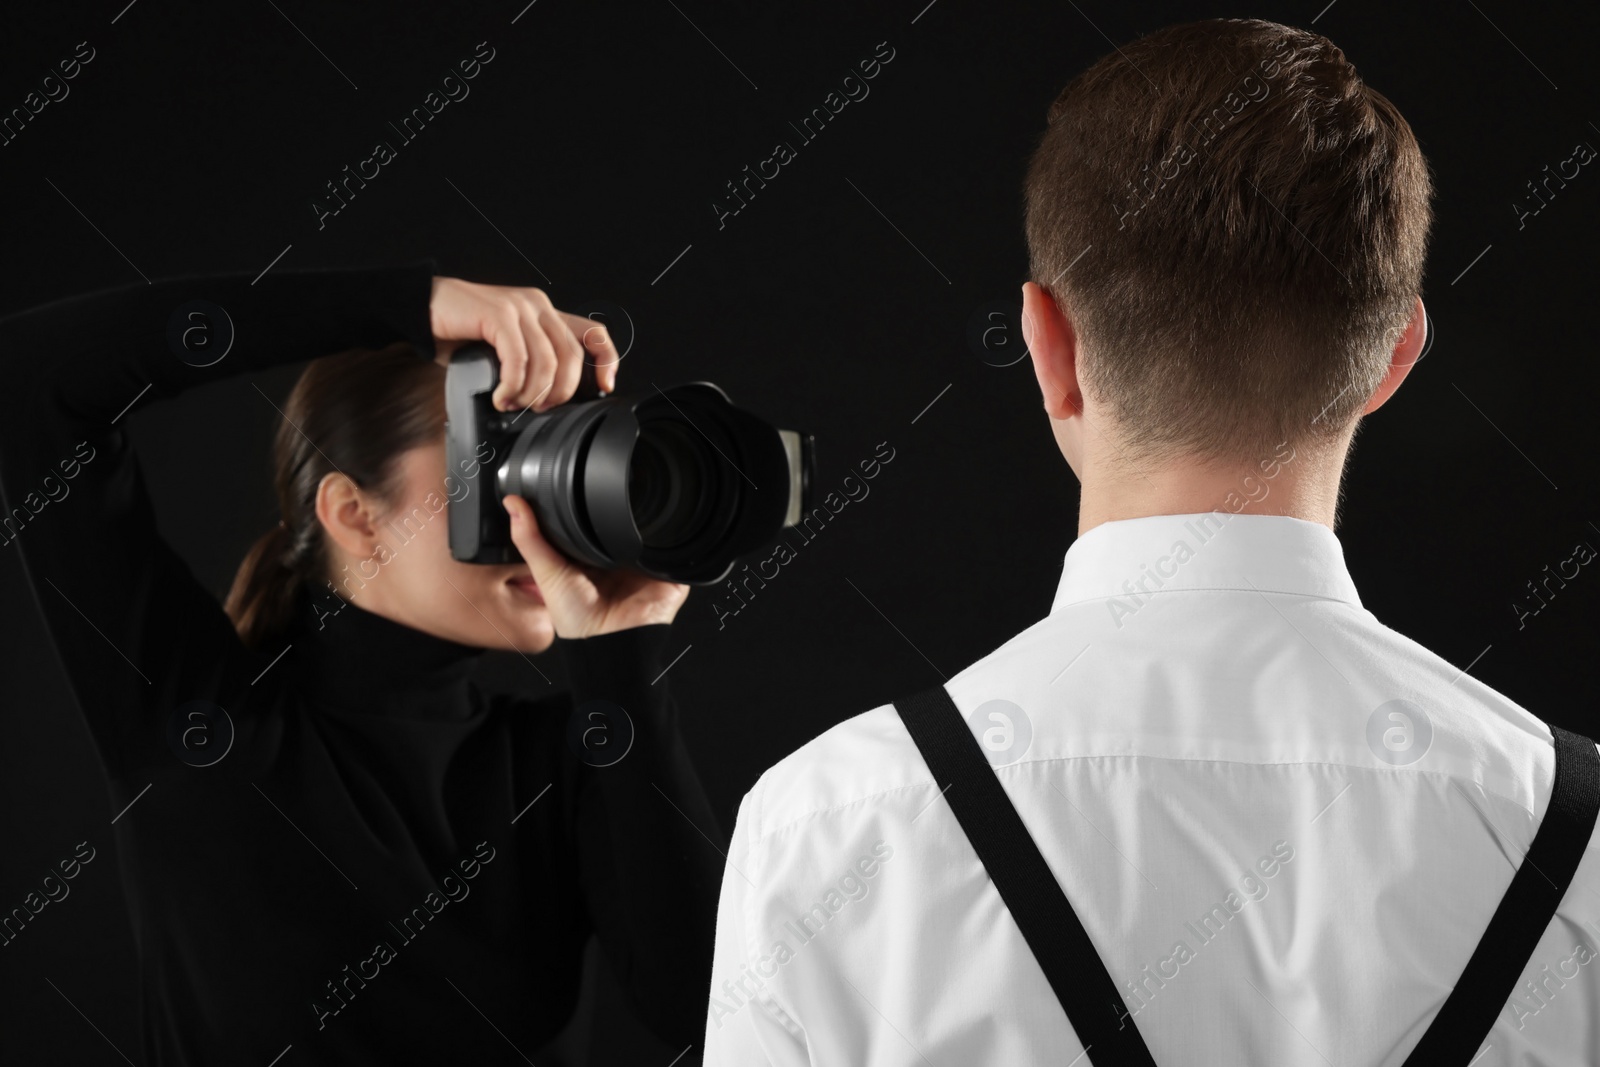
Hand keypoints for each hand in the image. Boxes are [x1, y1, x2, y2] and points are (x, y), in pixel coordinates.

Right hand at [429, 277, 620, 411]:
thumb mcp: (505, 349)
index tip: (606, 387)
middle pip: (572, 356)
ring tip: (513, 404)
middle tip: (540, 408)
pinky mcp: (498, 315)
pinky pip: (519, 360)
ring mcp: (520, 307)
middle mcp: (537, 306)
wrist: (419, 309)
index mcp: (545, 313)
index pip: (594, 333)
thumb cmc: (459, 332)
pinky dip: (513, 386)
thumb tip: (549, 399)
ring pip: (548, 362)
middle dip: (561, 392)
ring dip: (532, 393)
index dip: (607, 361)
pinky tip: (501, 396)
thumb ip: (530, 362)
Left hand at [503, 494, 690, 637]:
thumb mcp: (547, 572)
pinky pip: (673, 551)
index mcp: (592, 559)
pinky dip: (668, 543)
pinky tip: (655, 538)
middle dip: (617, 516)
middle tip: (607, 506)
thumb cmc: (577, 621)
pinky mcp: (667, 574)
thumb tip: (513, 503)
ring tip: (632, 527)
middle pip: (621, 526)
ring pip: (650, 534)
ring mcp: (645, 567)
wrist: (610, 644)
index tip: (577, 490)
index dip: (584, 510)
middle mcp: (619, 561)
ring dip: (645, 527)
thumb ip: (530, 538)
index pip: (591, 526)